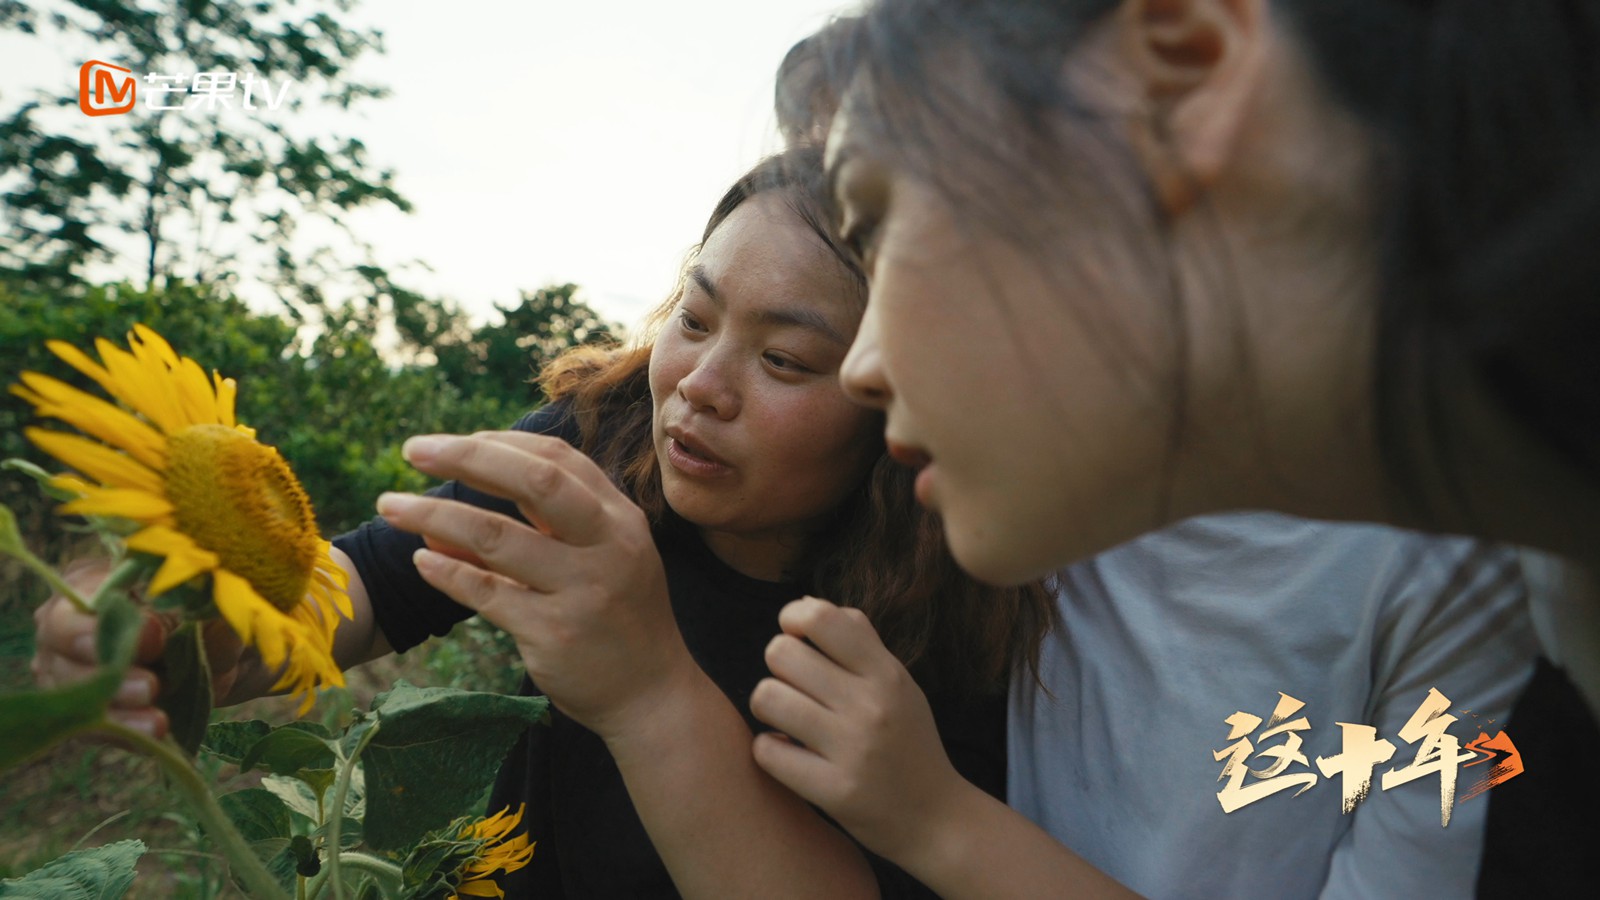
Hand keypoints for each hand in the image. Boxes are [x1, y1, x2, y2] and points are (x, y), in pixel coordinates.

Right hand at [31, 559, 243, 735]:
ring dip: (116, 710)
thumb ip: (173, 611)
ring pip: (73, 694)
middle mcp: (64, 626)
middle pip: (61, 653)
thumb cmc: (203, 610)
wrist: (222, 649)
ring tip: (157, 721)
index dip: (98, 626)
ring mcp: (67, 669)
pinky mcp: (87, 707)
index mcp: (88, 582)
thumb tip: (147, 630)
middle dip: (106, 673)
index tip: (150, 639)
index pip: (71, 604)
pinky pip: (93, 727)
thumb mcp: (198, 604)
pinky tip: (153, 733)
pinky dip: (125, 732)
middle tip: (151, 686)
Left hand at [376, 430, 693, 741]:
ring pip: (497, 537)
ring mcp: (583, 589)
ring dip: (434, 515)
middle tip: (413, 450)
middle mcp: (608, 545)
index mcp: (620, 518)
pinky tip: (421, 561)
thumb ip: (544, 530)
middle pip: (534, 481)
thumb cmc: (619, 620)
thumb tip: (455, 511)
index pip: (557, 458)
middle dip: (467, 457)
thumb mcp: (601, 561)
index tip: (452, 443)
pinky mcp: (555, 633)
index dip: (500, 443)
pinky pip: (488, 594)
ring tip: (390, 506)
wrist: (653, 697)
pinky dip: (448, 573)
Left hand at [749, 597, 963, 861]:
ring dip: (768, 708)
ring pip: (767, 698)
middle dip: (778, 668)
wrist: (937, 820)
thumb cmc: (908, 743)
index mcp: (887, 674)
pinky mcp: (835, 791)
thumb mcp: (899, 684)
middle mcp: (871, 706)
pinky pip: (767, 751)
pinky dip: (769, 751)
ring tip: (787, 721)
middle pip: (781, 653)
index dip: (793, 619)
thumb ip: (859, 642)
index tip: (797, 638)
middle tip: (793, 689)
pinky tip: (789, 755)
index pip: (822, 617)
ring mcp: (853, 750)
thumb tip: (806, 604)